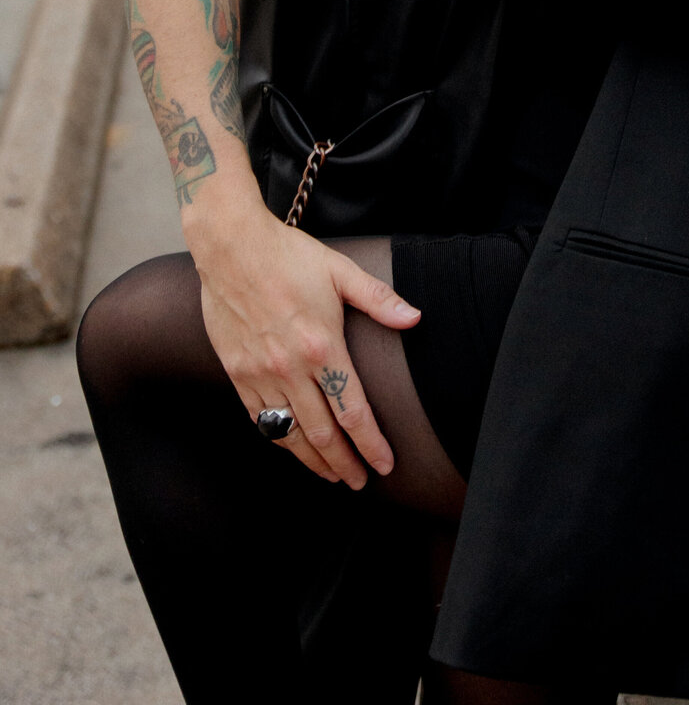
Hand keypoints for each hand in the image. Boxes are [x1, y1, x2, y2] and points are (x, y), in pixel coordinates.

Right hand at [192, 205, 419, 485]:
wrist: (231, 247)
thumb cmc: (288, 256)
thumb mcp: (340, 271)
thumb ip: (378, 299)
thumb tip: (415, 318)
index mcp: (322, 346)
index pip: (352, 411)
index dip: (371, 444)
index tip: (384, 465)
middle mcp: (290, 368)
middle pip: (322, 434)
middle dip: (345, 464)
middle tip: (360, 482)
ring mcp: (261, 374)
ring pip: (289, 434)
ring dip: (312, 462)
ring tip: (331, 476)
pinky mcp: (237, 374)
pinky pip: (260, 419)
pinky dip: (279, 440)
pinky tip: (291, 447)